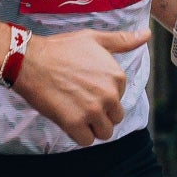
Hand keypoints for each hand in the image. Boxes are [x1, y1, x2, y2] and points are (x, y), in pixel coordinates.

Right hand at [14, 27, 147, 145]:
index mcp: (117, 76)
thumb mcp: (94, 39)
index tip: (86, 87)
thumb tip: (147, 35)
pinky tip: (67, 120)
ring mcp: (93, 111)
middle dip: (100, 114)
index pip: (120, 98)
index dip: (103, 96)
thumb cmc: (60, 48)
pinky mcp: (75, 124)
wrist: (30, 61)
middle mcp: (109, 95)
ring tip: (75, 112)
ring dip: (91, 127)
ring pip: (103, 132)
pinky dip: (78, 135)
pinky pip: (86, 141)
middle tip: (80, 102)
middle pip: (115, 118)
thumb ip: (122, 40)